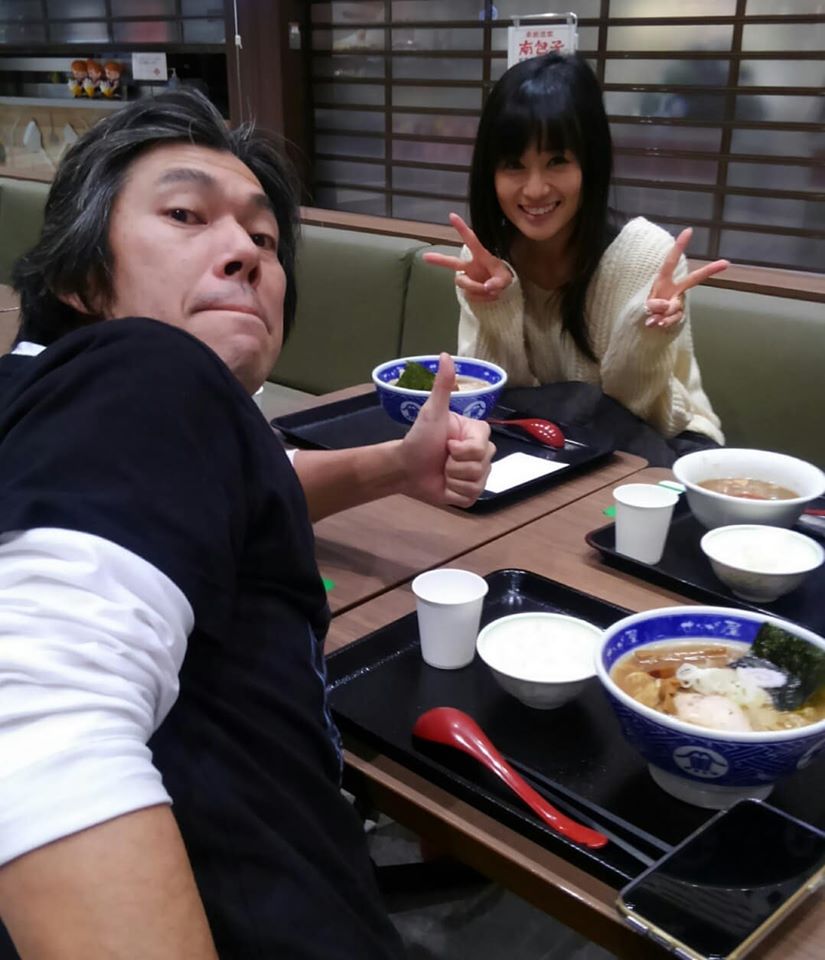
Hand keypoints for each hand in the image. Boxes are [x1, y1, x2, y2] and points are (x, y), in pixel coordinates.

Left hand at [401, 353, 494, 507]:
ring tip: (442, 471)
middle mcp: (482, 454)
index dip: (462, 450)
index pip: (482, 447)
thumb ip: (442, 386)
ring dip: (453, 479)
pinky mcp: (470, 494)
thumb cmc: (419, 438)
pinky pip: (471, 498)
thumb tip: (445, 355)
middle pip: (482, 466)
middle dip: (456, 465)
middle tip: (442, 458)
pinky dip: (453, 494)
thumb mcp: (431, 412)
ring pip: (477, 483)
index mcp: (477, 433)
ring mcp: (478, 475)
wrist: (404, 468)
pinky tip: (444, 485)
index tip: (447, 444)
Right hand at [422, 213, 513, 302]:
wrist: (503, 291)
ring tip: (492, 292)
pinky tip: (490, 296)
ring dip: (476, 289)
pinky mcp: (467, 289)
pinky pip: (469, 295)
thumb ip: (498, 282)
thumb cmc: (504, 278)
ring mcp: (467, 277)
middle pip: (452, 262)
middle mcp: (471, 265)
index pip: (471, 240)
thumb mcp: (506, 279)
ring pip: (462, 282)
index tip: (452, 215)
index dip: (461, 228)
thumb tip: (487, 287)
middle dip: (438, 259)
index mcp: (481, 255)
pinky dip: (480, 298)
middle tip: (425, 257)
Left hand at [645, 227, 728, 328]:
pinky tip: (657, 324)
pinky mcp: (680, 314)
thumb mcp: (645, 305)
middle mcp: (674, 289)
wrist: (644, 326)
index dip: (679, 246)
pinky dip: (664, 323)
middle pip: (694, 279)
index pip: (671, 261)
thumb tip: (667, 305)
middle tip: (726, 262)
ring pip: (674, 307)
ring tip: (652, 318)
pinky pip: (675, 319)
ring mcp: (678, 301)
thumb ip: (655, 305)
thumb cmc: (645, 310)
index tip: (688, 230)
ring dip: (661, 315)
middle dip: (709, 270)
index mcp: (663, 281)